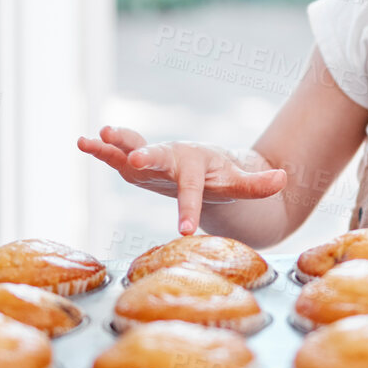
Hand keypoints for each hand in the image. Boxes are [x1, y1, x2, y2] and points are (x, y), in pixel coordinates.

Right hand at [77, 125, 287, 234]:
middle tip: (136, 159)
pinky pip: (116, 157)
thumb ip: (259, 184)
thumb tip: (285, 178)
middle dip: (147, 157)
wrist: (204, 166)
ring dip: (114, 145)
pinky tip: (82, 142)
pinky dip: (100, 150)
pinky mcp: (136, 165)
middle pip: (159, 157)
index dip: (190, 210)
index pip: (193, 190)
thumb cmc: (222, 177)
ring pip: (132, 150)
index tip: (186, 231)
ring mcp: (151, 159)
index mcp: (196, 166)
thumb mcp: (241, 184)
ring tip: (94, 137)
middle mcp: (171, 158)